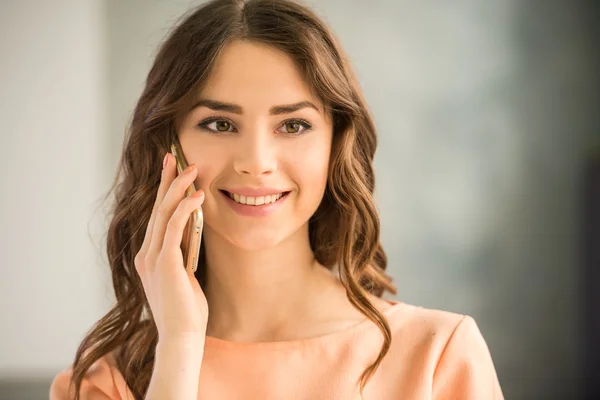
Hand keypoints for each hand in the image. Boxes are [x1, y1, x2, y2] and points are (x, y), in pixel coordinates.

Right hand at [134, 152, 207, 341]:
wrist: (181, 336)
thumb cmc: (187, 309)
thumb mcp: (184, 273)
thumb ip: (183, 251)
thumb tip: (192, 227)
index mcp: (148, 256)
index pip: (156, 216)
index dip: (163, 191)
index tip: (171, 170)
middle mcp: (145, 254)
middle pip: (156, 208)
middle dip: (166, 180)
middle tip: (174, 156)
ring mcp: (152, 258)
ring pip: (164, 213)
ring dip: (178, 188)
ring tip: (191, 168)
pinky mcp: (165, 263)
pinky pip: (175, 228)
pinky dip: (186, 209)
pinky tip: (197, 195)